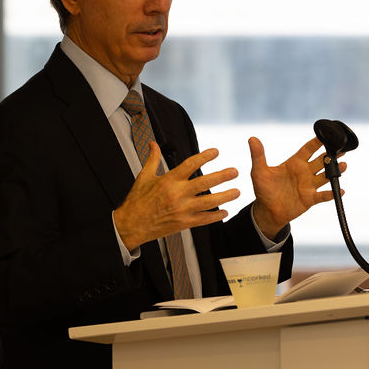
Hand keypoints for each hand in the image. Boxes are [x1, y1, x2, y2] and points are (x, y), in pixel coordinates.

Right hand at [114, 142, 239, 251]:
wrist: (131, 225)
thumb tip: (153, 143)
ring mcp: (182, 210)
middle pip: (205, 183)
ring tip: (237, 192)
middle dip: (222, 176)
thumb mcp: (144, 177)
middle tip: (235, 171)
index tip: (216, 152)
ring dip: (225, 197)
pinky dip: (216, 216)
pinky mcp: (183, 224)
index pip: (190, 164)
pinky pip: (204, 219)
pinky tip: (225, 212)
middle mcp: (177, 194)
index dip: (205, 156)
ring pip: (209, 202)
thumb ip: (152, 159)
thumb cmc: (137, 201)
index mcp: (168, 181)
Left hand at [248, 136, 344, 239]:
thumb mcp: (259, 172)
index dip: (317, 142)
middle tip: (342, 148)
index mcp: (294, 163)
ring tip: (344, 165)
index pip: (308, 149)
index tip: (326, 134)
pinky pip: (324, 196)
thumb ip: (258, 155)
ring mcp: (309, 185)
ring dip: (335, 170)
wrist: (267, 211)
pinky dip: (332, 194)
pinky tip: (340, 191)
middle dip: (332, 154)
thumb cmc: (263, 189)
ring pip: (326, 176)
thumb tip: (252, 139)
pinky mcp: (310, 199)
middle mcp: (304, 172)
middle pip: (322, 160)